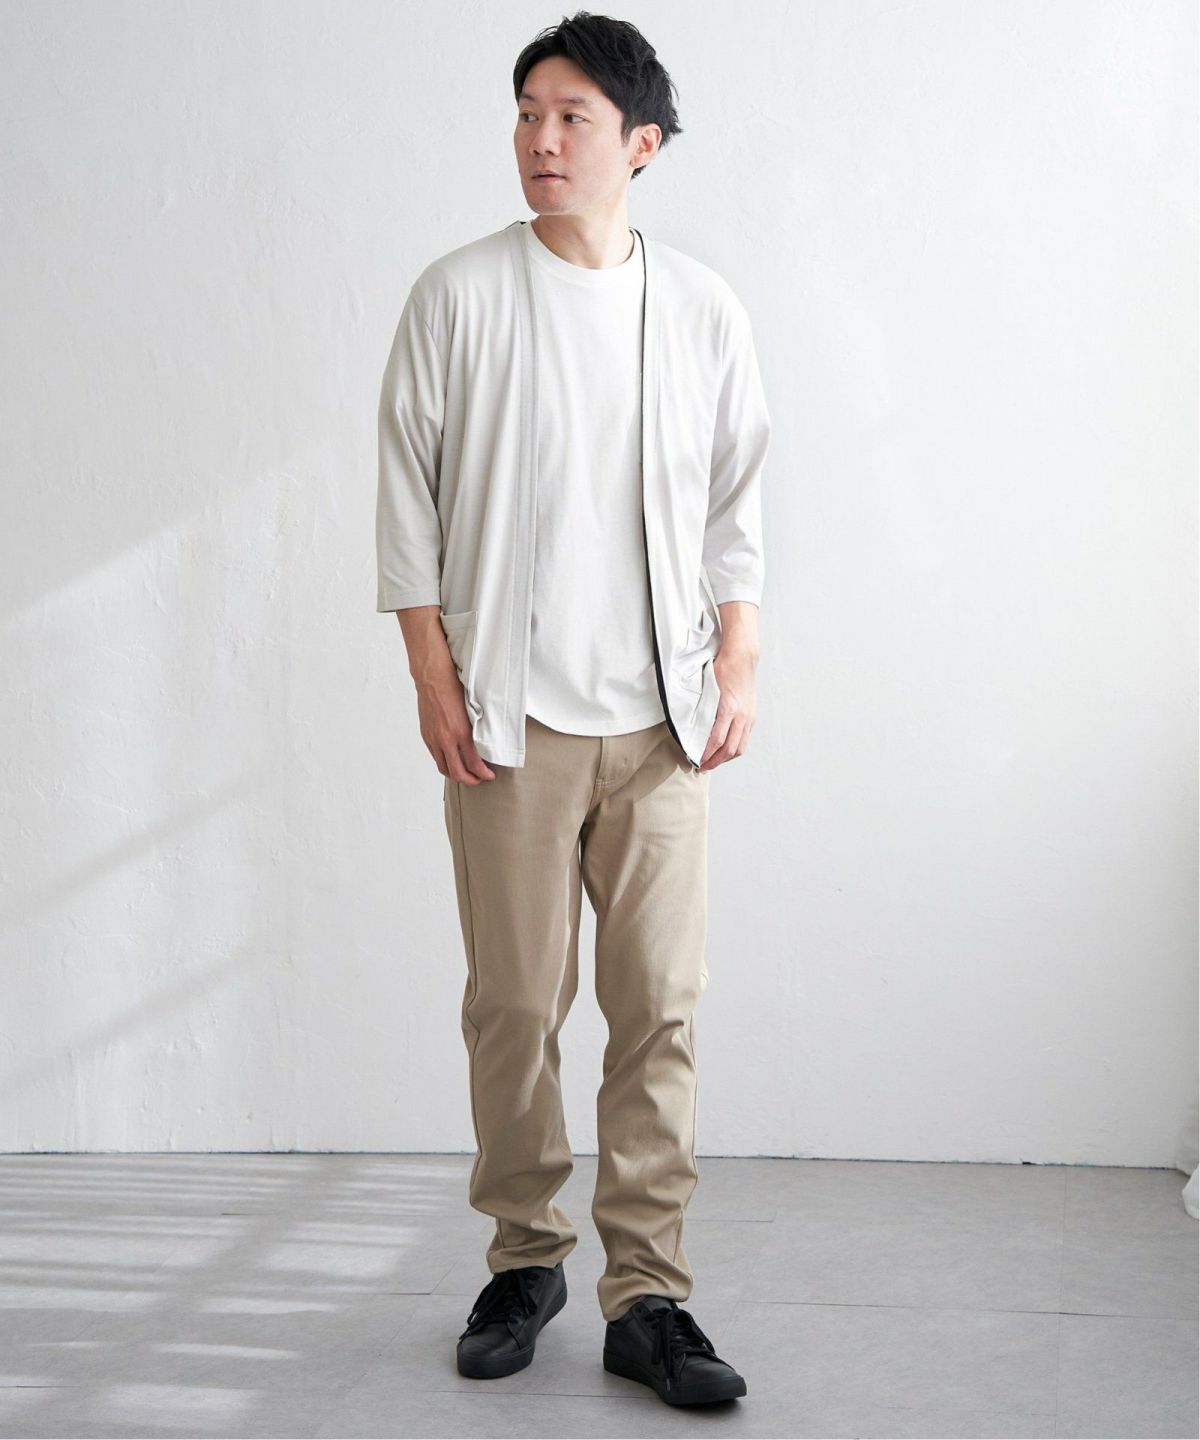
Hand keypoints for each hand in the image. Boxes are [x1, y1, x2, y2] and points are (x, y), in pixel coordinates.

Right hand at [417, 671, 496, 783]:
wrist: (432, 679)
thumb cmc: (454, 689)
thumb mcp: (471, 711)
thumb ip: (475, 730)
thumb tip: (484, 745)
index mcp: (461, 733)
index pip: (474, 764)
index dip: (483, 774)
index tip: (489, 775)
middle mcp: (446, 739)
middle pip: (458, 773)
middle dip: (471, 780)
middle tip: (479, 780)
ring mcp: (434, 739)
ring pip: (444, 768)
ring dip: (456, 775)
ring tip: (465, 774)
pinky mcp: (426, 736)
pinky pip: (435, 757)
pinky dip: (445, 764)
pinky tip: (452, 761)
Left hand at [697, 637, 757, 771]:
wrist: (742, 658)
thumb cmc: (723, 668)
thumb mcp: (708, 689)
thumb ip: (704, 709)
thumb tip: (694, 728)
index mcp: (729, 709)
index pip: (716, 740)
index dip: (706, 754)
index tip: (697, 761)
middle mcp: (741, 715)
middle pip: (730, 749)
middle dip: (716, 761)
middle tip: (703, 767)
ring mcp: (749, 716)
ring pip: (740, 747)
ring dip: (726, 757)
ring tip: (714, 761)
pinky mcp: (752, 715)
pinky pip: (744, 738)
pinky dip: (734, 747)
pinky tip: (725, 749)